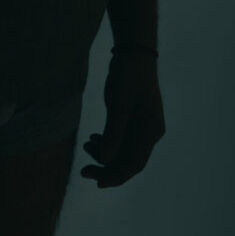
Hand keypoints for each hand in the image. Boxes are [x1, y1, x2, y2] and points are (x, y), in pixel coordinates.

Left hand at [79, 50, 165, 187]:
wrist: (134, 53)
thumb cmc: (128, 75)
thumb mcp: (118, 103)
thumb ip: (113, 132)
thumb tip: (106, 160)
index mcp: (151, 130)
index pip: (133, 164)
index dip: (115, 176)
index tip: (96, 182)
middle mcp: (151, 133)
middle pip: (129, 162)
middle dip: (106, 168)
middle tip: (83, 171)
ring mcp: (144, 128)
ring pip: (124, 152)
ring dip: (105, 154)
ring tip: (86, 144)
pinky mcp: (136, 121)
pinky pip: (122, 141)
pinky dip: (108, 143)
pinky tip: (93, 138)